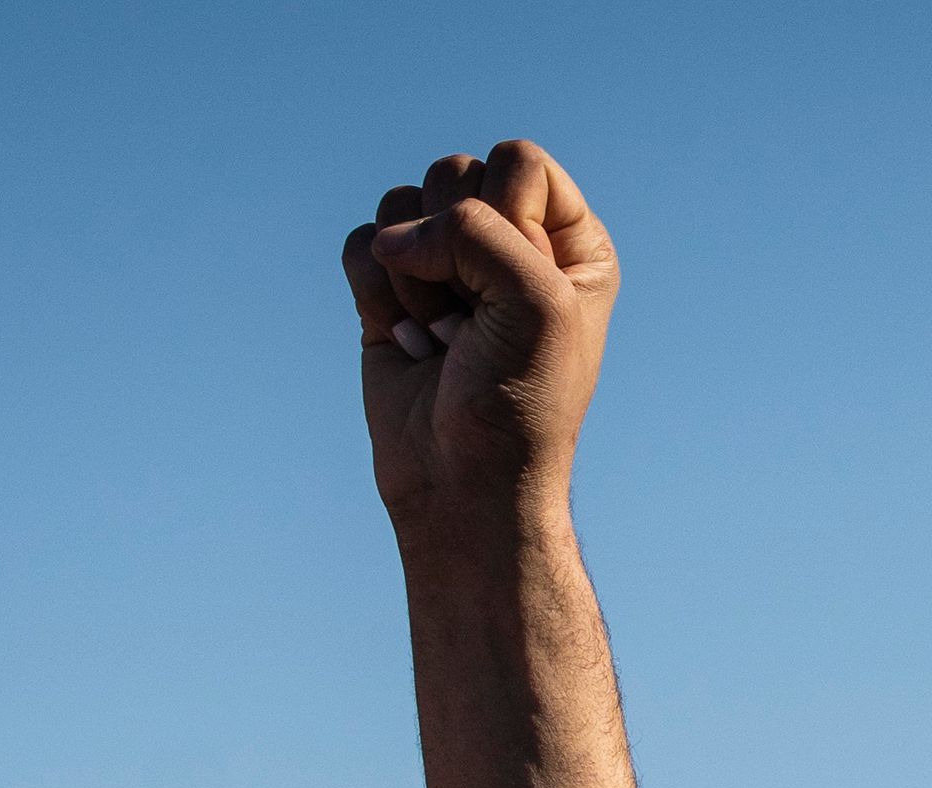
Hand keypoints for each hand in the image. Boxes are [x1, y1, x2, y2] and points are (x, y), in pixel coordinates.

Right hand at [345, 142, 619, 544]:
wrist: (463, 481)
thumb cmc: (519, 401)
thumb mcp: (535, 301)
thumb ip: (474, 231)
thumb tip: (391, 236)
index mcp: (569, 239)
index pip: (518, 162)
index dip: (506, 217)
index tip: (520, 292)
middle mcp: (509, 242)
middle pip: (453, 174)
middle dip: (454, 252)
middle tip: (476, 323)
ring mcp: (446, 263)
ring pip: (402, 205)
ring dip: (416, 280)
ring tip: (446, 338)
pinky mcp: (390, 289)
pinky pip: (362, 245)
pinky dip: (377, 295)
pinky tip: (409, 343)